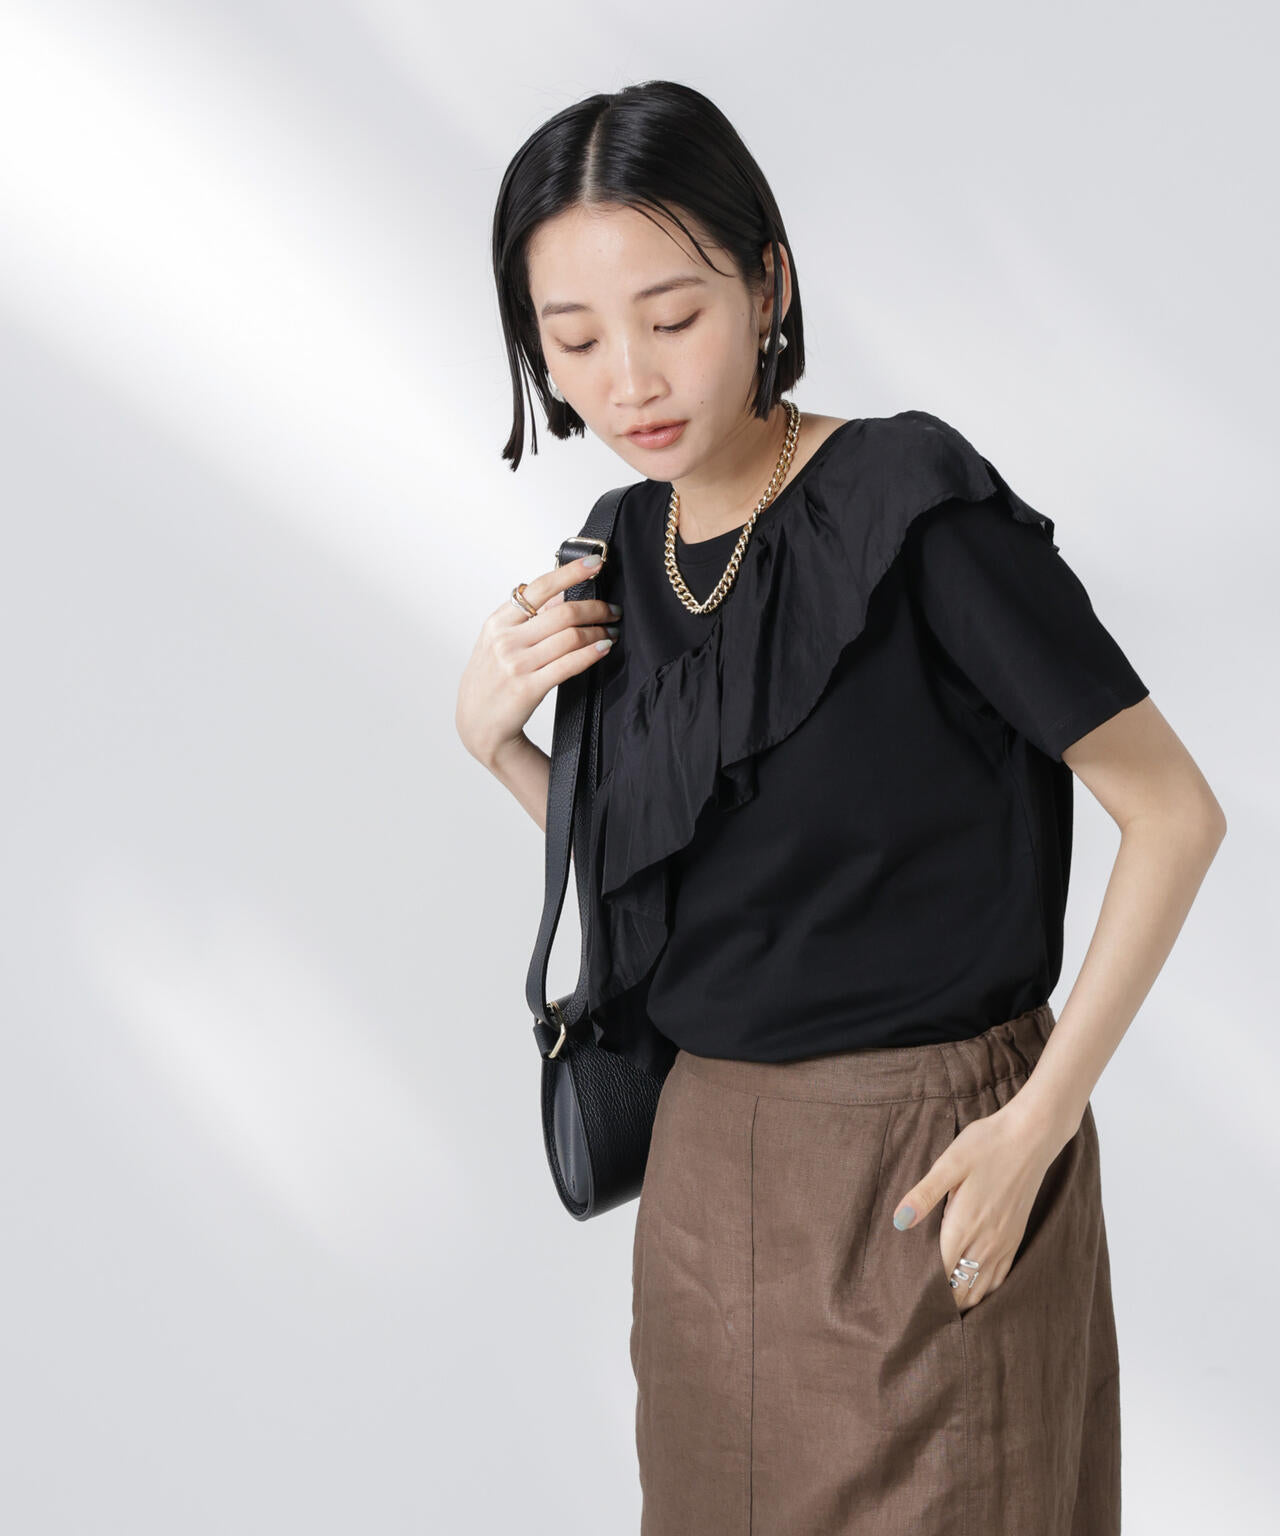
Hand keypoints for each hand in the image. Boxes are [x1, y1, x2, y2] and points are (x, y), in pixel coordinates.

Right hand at [455, 551, 619, 768]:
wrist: (476, 724)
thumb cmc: (490, 680)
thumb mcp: (498, 641)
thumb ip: (527, 618)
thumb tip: (563, 591)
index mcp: (498, 622)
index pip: (540, 588)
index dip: (571, 572)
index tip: (595, 563)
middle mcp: (506, 640)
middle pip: (563, 613)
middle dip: (596, 608)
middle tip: (613, 609)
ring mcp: (517, 664)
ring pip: (570, 637)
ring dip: (599, 631)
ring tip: (611, 632)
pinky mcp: (529, 688)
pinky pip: (569, 664)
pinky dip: (591, 653)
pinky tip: (604, 648)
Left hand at [890, 1100, 1063, 1312]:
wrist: (1031, 1137)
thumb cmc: (986, 1145)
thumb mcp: (950, 1163)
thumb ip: (925, 1194)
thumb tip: (898, 1221)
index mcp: (965, 1224)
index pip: (941, 1275)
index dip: (922, 1292)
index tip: (905, 1300)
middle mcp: (986, 1242)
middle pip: (960, 1290)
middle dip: (940, 1303)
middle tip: (917, 1310)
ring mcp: (1004, 1243)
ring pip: (981, 1289)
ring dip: (961, 1300)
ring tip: (940, 1308)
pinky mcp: (1015, 1239)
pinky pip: (999, 1279)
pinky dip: (983, 1290)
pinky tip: (972, 1289)